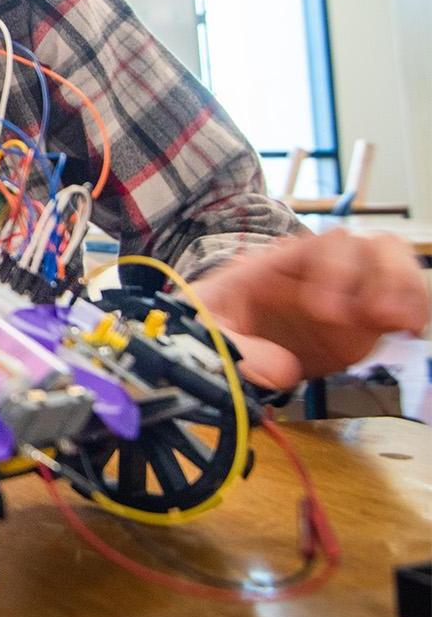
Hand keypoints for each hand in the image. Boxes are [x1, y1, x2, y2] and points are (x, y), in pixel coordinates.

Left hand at [191, 229, 428, 388]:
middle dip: (382, 275)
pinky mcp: (361, 324)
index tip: (327, 312)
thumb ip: (234, 346)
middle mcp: (319, 271)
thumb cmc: (205, 326)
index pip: (322, 246)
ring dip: (405, 289)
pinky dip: (412, 311)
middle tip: (379, 315)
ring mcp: (345, 294)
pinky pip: (399, 304)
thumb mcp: (205, 330)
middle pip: (367, 246)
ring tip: (402, 325)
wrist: (212, 346)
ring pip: (390, 267)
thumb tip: (284, 371)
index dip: (334, 271)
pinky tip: (409, 333)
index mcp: (279, 262)